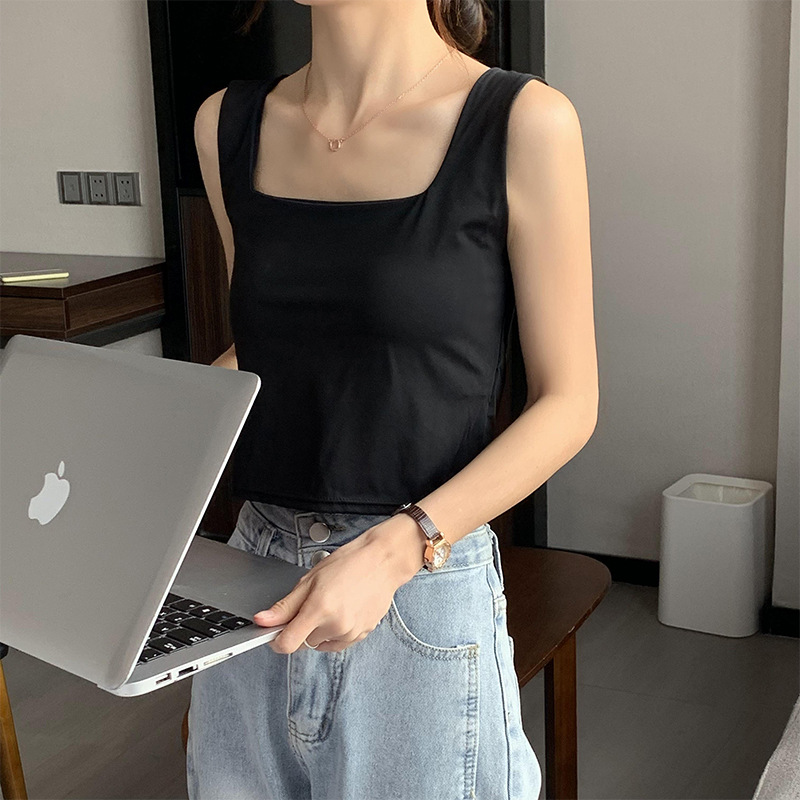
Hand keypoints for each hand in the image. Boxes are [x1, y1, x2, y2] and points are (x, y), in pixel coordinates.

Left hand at [253, 514, 427, 653]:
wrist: (382, 561)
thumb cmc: (349, 563)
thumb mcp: (310, 579)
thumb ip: (285, 606)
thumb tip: (262, 621)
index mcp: (319, 609)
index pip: (287, 644)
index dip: (277, 639)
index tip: (277, 631)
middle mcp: (336, 626)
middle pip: (304, 642)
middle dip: (302, 627)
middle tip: (312, 602)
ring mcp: (350, 632)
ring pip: (321, 643)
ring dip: (319, 630)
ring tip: (331, 603)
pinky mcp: (362, 635)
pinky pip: (338, 643)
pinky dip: (334, 632)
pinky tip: (341, 611)